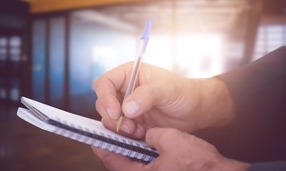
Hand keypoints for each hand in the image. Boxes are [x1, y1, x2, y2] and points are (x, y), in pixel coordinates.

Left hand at [92, 128, 249, 170]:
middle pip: (120, 162)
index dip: (102, 145)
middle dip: (115, 145)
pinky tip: (145, 140)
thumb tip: (145, 134)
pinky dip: (142, 152)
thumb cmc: (199, 163)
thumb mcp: (169, 140)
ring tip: (127, 131)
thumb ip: (150, 134)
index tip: (95, 135)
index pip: (111, 159)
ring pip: (132, 163)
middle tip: (111, 129)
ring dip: (129, 148)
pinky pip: (144, 165)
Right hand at [93, 62, 233, 138]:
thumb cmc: (182, 91)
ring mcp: (127, 106)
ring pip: (109, 118)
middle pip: (103, 102)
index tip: (115, 112)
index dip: (105, 97)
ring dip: (119, 127)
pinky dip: (126, 135)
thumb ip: (146, 95)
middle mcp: (124, 89)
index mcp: (129, 74)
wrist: (195, 109)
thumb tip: (127, 108)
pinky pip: (120, 129)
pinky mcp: (132, 121)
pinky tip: (142, 134)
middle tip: (128, 125)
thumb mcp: (166, 89)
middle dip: (112, 116)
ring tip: (137, 130)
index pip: (105, 83)